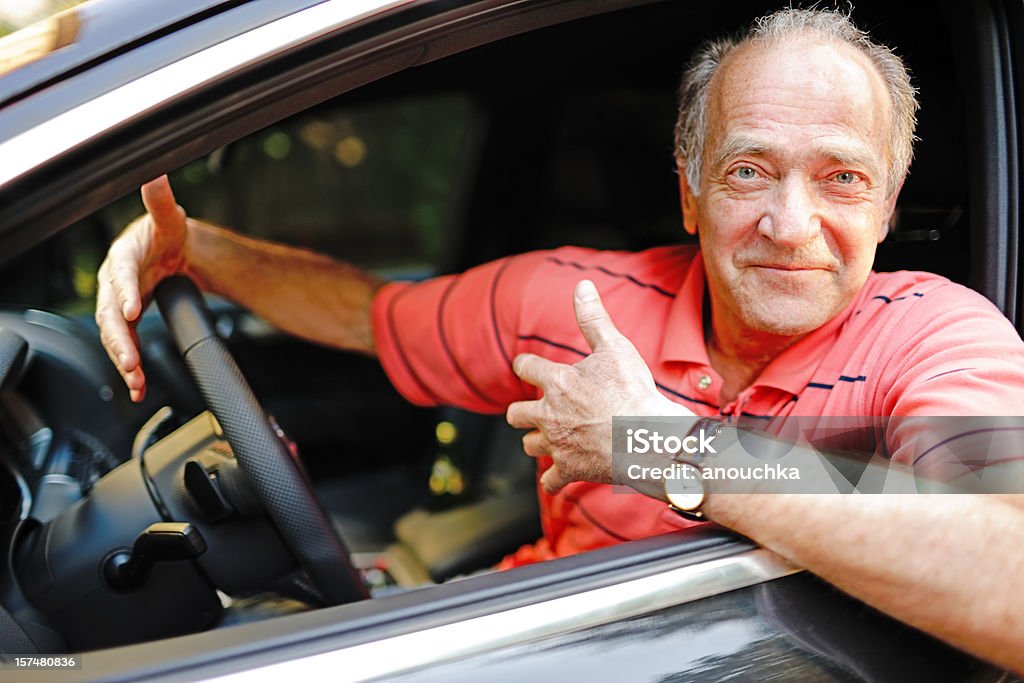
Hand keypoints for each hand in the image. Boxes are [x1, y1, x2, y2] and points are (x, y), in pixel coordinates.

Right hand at [95, 176, 190, 401]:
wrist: (173, 252)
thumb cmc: (167, 234)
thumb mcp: (169, 218)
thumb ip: (161, 200)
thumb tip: (156, 173)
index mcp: (122, 257)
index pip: (120, 274)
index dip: (124, 292)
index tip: (132, 309)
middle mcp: (114, 284)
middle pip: (110, 314)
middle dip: (119, 340)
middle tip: (131, 361)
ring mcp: (119, 305)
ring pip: (115, 337)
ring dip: (124, 360)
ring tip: (136, 379)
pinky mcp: (127, 323)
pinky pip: (125, 347)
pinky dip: (131, 369)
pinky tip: (138, 387)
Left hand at [506, 279, 691, 493]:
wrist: (647, 438)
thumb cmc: (632, 391)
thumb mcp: (614, 347)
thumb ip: (593, 318)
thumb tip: (582, 286)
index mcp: (556, 382)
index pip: (525, 367)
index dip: (526, 364)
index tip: (527, 365)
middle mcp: (548, 415)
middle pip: (516, 415)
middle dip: (522, 412)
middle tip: (532, 411)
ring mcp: (557, 445)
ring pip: (529, 446)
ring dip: (536, 442)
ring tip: (550, 438)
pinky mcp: (569, 471)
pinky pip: (550, 481)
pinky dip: (553, 480)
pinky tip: (559, 477)